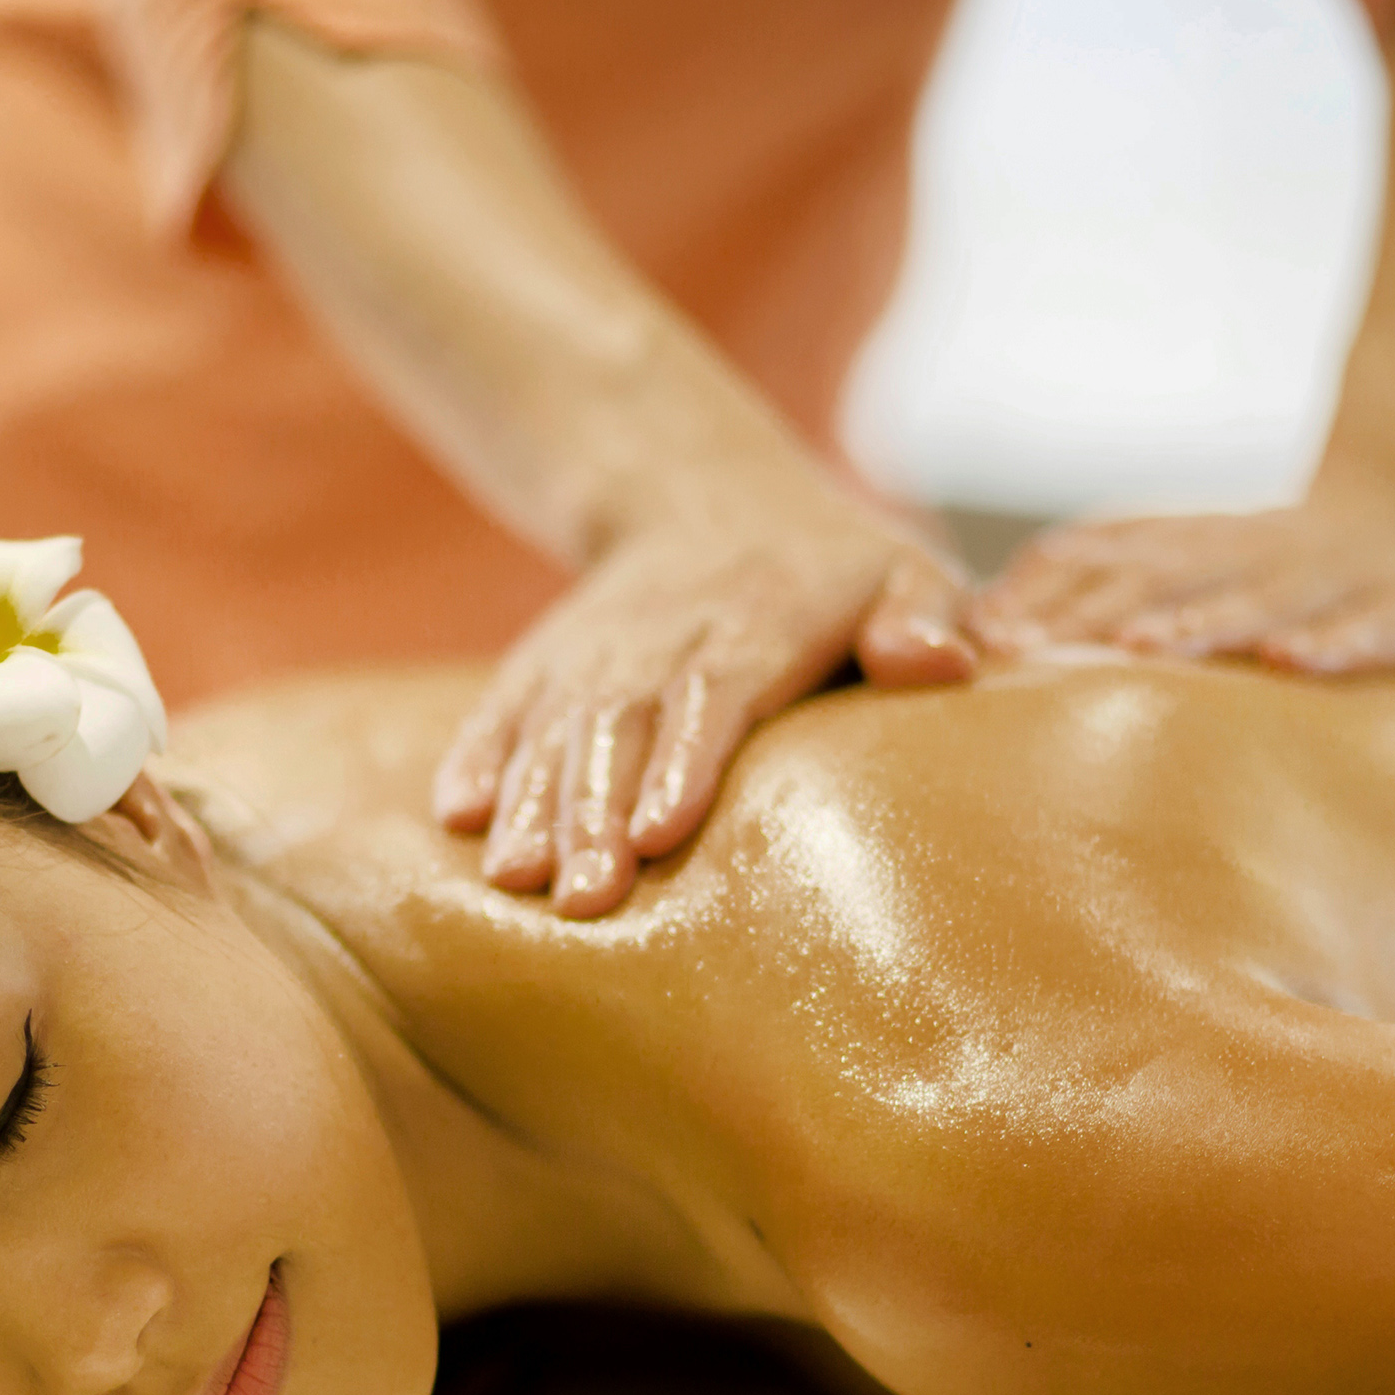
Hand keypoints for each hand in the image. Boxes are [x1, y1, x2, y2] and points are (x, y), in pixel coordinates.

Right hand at [433, 499, 974, 917]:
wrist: (706, 495)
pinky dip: (476, 756)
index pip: (715, 692)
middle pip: (622, 725)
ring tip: (516, 878)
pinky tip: (457, 815)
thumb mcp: (903, 572)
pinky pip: (502, 705)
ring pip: (555, 725)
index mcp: (757, 621)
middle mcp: (663, 635)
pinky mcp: (545, 663)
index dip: (683, 760)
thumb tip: (937, 663)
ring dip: (532, 803)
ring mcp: (594, 650)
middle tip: (582, 898)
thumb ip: (927, 619)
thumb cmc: (834, 572)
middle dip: (593, 812)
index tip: (657, 831)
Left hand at [973, 486, 1394, 674]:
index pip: (1111, 554)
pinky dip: (1338, 643)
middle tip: (1028, 652)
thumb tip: (978, 631)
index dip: (1049, 590)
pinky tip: (1294, 663)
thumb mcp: (1195, 565)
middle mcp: (1262, 550)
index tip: (983, 635)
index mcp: (1202, 542)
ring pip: (1263, 596)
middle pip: (1172, 574)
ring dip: (1199, 621)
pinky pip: (1380, 626)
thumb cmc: (1286, 566)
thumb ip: (1102, 586)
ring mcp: (1344, 577)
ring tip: (1138, 648)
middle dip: (1096, 611)